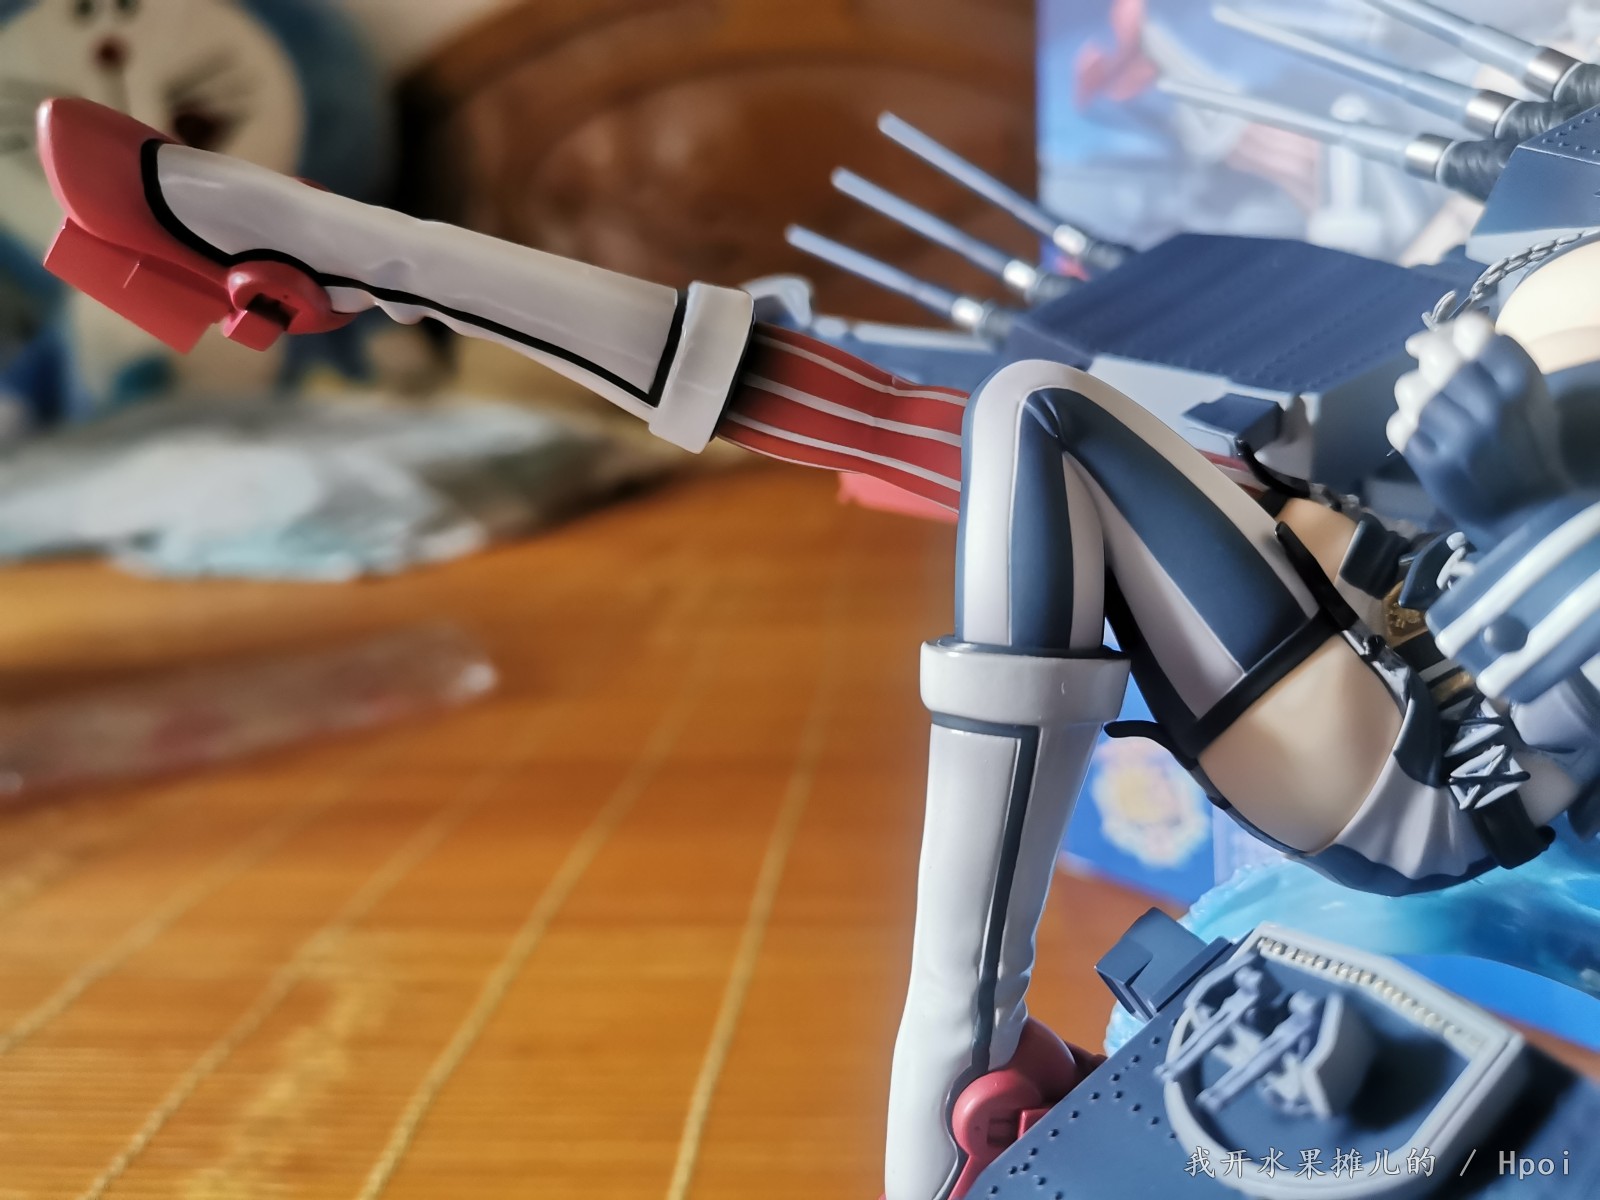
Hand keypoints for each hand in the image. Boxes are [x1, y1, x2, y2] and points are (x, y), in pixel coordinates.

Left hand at [1391, 313, 1569, 544]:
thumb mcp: (1525, 394)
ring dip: (1416, 400)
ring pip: (1410, 390)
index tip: (1443, 349)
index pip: (1471, 330)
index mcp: (1521, 380)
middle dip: (1430, 368)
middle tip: (1440, 387)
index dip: (1448, 335)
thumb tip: (1420, 341)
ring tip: (1437, 417)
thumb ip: (1487, 360)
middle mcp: (1491, 405)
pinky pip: (1399, 426)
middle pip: (1434, 358)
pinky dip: (1407, 430)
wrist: (1527, 509)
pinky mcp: (1434, 464)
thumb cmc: (1524, 444)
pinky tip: (1427, 439)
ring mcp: (1461, 436)